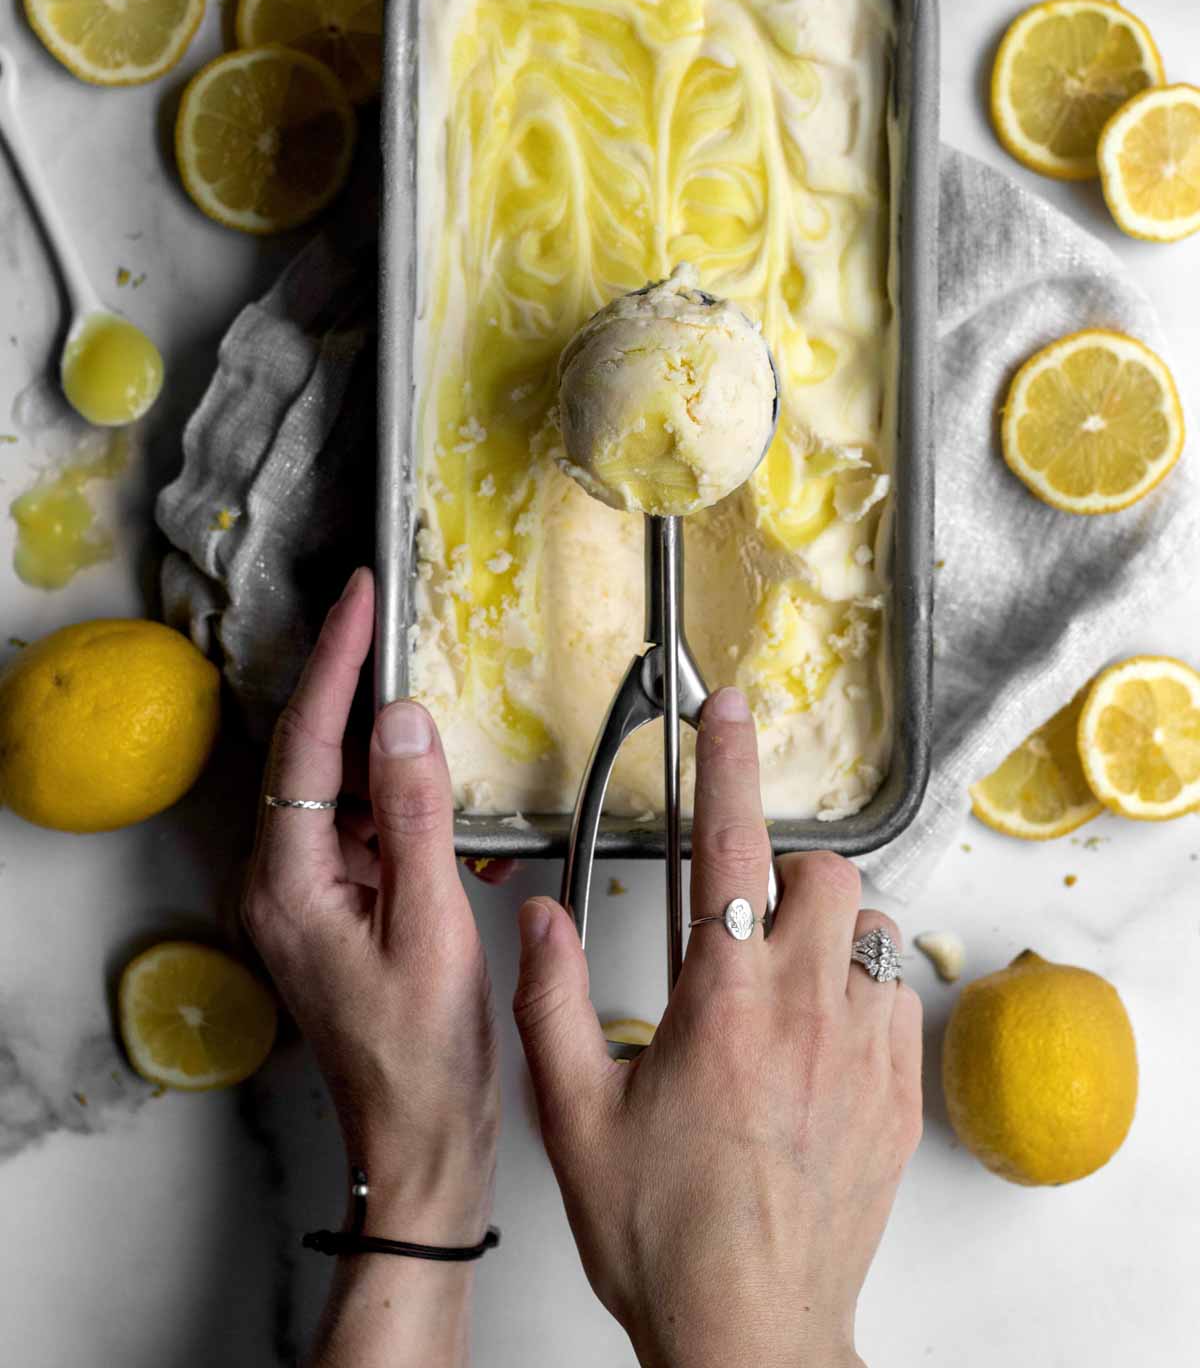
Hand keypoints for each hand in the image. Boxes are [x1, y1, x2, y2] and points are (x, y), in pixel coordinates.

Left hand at [243, 568, 498, 1367]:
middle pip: (314, 758)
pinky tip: (460, 822)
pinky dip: (412, 814)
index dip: (335, 662)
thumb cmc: (425, 1058)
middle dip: (357, 690)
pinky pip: (369, 833)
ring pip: (345, 791)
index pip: (304, 745)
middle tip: (396, 621)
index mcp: (290, 884)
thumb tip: (401, 720)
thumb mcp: (433, 925)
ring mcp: (308, 897)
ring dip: (395, 759)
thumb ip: (417, 816)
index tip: (361, 598)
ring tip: (447, 720)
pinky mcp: (337, 910)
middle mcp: (282, 883)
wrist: (421, 1143)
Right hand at [512, 686, 922, 1367]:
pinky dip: (862, 997)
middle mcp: (804, 1011)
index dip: (728, 760)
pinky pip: (896, 1002)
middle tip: (744, 918)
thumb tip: (539, 917)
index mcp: (722, 1001)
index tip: (728, 707)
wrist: (750, 1335)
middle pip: (825, 871)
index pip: (731, 844)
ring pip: (869, 930)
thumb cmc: (662, 1236)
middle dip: (787, 868)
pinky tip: (818, 1045)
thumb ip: (550, 999)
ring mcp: (863, 1054)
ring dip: (826, 932)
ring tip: (780, 983)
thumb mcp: (573, 1114)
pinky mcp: (899, 1098)